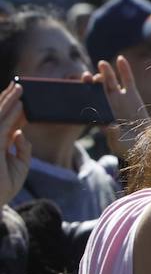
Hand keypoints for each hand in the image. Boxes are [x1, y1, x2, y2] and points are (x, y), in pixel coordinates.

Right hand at [0, 83, 30, 205]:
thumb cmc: (5, 187)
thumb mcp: (20, 166)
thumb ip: (23, 149)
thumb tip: (20, 133)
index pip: (7, 123)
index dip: (16, 110)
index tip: (26, 98)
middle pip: (1, 116)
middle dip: (10, 100)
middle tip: (21, 86)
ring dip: (9, 102)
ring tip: (20, 88)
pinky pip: (1, 127)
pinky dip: (10, 115)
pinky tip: (19, 106)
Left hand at [85, 57, 148, 160]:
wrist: (144, 144)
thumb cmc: (128, 146)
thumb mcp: (118, 143)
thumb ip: (113, 135)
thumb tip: (111, 126)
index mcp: (100, 114)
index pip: (89, 100)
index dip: (84, 92)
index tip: (81, 88)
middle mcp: (108, 104)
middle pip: (97, 89)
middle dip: (92, 81)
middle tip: (87, 75)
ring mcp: (120, 98)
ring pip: (110, 82)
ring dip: (105, 72)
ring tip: (102, 63)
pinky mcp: (132, 94)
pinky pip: (128, 80)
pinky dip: (124, 69)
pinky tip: (120, 59)